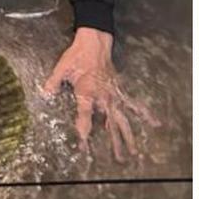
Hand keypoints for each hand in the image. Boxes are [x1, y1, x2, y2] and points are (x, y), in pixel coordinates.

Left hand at [40, 27, 156, 160]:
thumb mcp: (62, 68)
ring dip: (128, 134)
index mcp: (87, 92)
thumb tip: (45, 94)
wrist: (95, 41)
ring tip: (134, 150)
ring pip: (123, 118)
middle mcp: (103, 96)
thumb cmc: (77, 55)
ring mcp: (113, 94)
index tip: (83, 147)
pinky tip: (154, 123)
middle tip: (118, 158)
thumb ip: (53, 82)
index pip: (84, 116)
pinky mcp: (119, 90)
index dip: (83, 131)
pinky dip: (143, 113)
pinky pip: (132, 103)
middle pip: (110, 123)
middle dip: (114, 141)